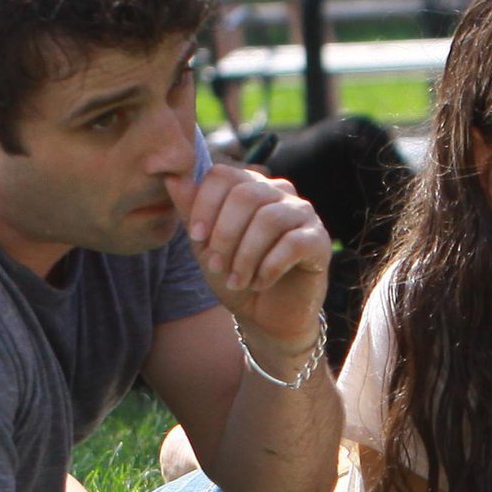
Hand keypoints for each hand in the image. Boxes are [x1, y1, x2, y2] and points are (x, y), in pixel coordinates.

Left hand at [166, 163, 330, 367]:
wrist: (266, 316)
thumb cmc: (235, 275)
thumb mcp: (205, 246)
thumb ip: (191, 211)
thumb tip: (171, 177)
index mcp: (250, 186)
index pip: (223, 175)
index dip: (205, 205)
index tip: (197, 238)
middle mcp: (279, 192)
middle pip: (246, 194)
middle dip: (225, 235)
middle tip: (216, 266)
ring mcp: (303, 214)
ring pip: (269, 219)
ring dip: (245, 256)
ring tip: (237, 281)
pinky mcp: (319, 241)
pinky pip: (293, 244)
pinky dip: (269, 267)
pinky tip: (260, 283)